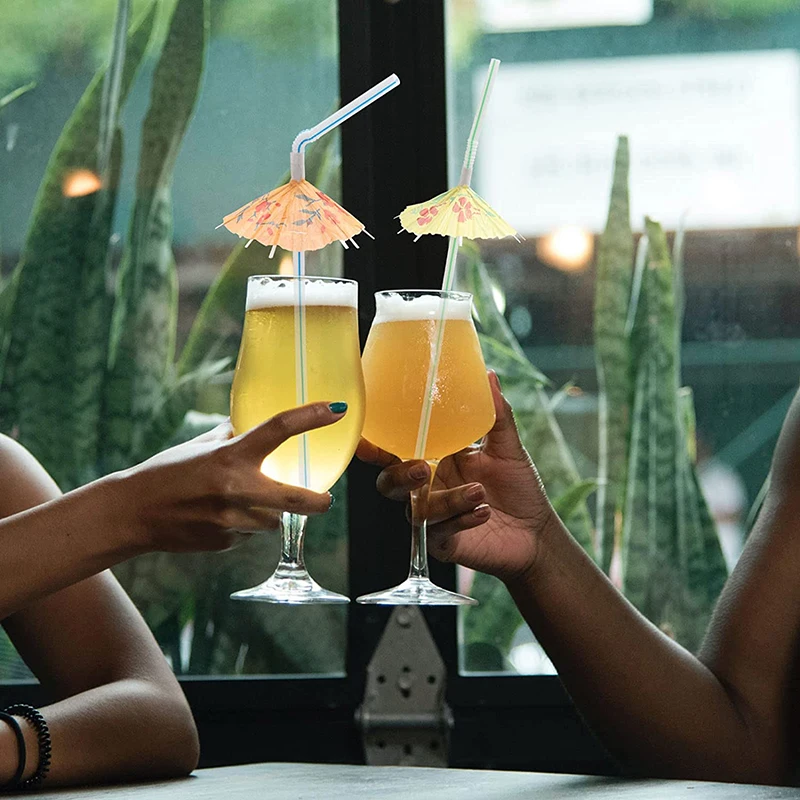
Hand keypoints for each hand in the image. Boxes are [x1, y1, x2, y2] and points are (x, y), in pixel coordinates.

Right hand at [113, 402, 346, 553]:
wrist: (132, 512)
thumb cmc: (167, 472)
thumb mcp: (200, 446)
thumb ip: (232, 435)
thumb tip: (254, 423)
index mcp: (230, 455)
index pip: (278, 429)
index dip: (310, 417)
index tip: (336, 411)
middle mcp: (234, 488)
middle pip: (294, 500)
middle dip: (317, 503)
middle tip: (326, 499)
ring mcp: (230, 520)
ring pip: (272, 521)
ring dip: (270, 514)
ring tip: (245, 504)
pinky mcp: (224, 543)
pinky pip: (249, 535)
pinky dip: (245, 526)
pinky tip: (219, 518)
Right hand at [356, 373, 555, 583]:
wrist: (536, 533)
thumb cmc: (518, 487)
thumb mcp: (507, 447)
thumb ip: (496, 414)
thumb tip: (490, 375)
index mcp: (434, 457)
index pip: (395, 449)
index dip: (373, 445)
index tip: (364, 440)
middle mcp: (427, 487)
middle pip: (389, 482)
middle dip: (400, 476)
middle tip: (423, 469)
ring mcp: (433, 516)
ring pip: (416, 509)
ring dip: (447, 500)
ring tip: (479, 492)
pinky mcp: (443, 542)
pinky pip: (439, 532)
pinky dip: (461, 519)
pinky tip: (483, 512)